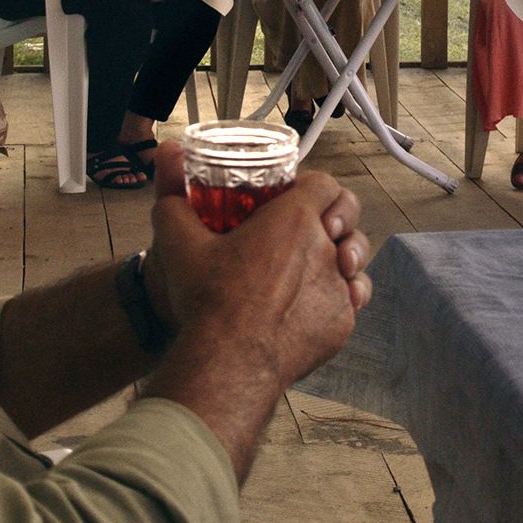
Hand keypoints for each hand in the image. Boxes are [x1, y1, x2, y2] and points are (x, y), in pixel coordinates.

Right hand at [143, 142, 370, 373]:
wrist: (228, 363)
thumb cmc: (209, 302)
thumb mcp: (179, 243)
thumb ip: (173, 198)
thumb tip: (167, 158)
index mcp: (294, 220)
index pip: (324, 184)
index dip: (313, 186)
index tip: (297, 197)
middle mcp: (325, 249)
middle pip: (349, 218)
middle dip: (339, 218)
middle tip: (319, 229)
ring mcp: (337, 289)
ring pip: (355, 263)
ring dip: (344, 260)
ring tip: (324, 267)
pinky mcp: (340, 325)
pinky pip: (346, 304)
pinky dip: (334, 302)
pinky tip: (313, 306)